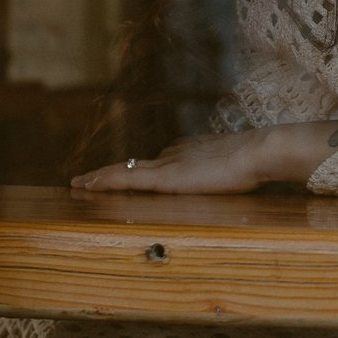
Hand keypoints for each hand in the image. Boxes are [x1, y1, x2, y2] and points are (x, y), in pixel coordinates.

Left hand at [71, 123, 337, 194]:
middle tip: (87, 179)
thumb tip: (231, 170)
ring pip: (123, 170)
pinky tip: (86, 186)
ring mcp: (167, 165)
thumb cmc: (258, 161)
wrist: (259, 151)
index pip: (158, 162)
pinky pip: (124, 179)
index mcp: (191, 153)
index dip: (137, 168)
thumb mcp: (240, 166)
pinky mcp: (164, 177)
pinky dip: (103, 181)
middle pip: (135, 165)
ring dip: (99, 177)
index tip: (124, 171)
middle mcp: (174, 155)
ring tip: (78, 184)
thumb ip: (229, 168)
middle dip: (111, 173)